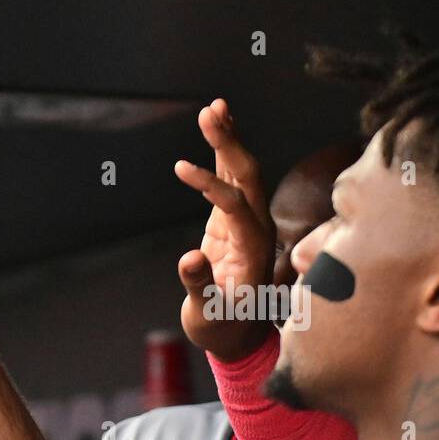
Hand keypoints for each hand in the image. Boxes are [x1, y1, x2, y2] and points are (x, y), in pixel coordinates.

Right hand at [173, 99, 276, 362]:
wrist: (236, 332)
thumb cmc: (221, 326)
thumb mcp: (207, 314)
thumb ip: (199, 286)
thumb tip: (189, 260)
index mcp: (253, 249)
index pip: (237, 206)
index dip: (212, 186)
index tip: (182, 170)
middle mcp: (257, 228)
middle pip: (248, 177)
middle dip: (230, 144)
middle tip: (211, 111)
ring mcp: (247, 221)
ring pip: (243, 172)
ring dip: (228, 140)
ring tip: (213, 107)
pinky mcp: (233, 219)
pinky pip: (230, 180)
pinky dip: (222, 155)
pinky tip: (214, 128)